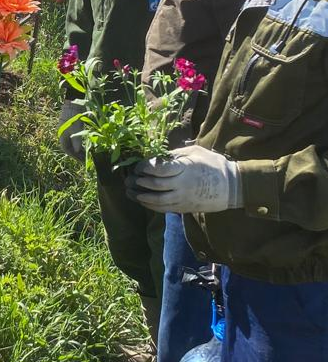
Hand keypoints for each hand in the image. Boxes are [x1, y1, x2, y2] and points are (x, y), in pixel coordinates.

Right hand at [58, 101, 84, 159]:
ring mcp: (68, 130)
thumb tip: (78, 151)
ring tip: (87, 154)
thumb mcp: (76, 128)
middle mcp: (64, 134)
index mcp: (62, 135)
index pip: (67, 150)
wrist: (74, 101)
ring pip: (74, 143)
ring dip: (80, 149)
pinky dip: (81, 142)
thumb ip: (77, 140)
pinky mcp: (73, 126)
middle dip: (78, 154)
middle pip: (70, 147)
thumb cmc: (74, 115)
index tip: (83, 161)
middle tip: (86, 160)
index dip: (75, 157)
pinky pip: (76, 138)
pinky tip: (88, 144)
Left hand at [127, 144, 242, 212]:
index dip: (146, 167)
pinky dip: (150, 205)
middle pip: (155, 185)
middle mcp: (183, 185)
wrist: (231, 188)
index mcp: (186, 169)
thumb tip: (157, 156)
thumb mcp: (195, 152)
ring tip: (130, 192)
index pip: (160, 169)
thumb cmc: (213, 165)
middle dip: (140, 182)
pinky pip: (163, 209)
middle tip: (130, 179)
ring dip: (141, 197)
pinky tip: (142, 200)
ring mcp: (183, 199)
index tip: (139, 166)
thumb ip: (176, 154)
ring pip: (157, 200)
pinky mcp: (184, 208)